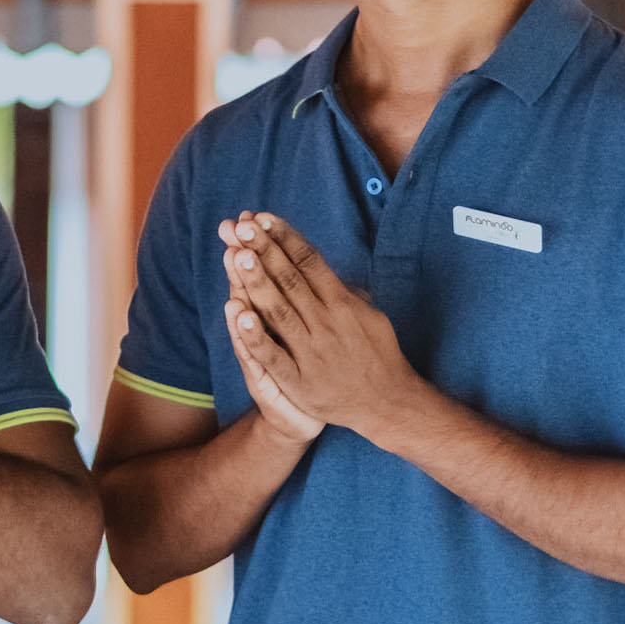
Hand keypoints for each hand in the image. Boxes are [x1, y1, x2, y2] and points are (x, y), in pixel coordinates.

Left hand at [219, 210, 417, 444]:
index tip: (264, 219)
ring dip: (257, 282)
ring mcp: (312, 352)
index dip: (285, 239)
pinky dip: (255, 336)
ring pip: (279, 311)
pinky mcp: (300, 381)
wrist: (387, 404)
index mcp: (342, 304)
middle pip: (291, 280)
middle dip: (265, 251)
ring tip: (237, 254)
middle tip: (243, 226)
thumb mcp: (370, 315)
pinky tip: (238, 314)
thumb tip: (325, 269)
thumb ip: (345, 292)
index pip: (310, 263)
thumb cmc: (378, 355)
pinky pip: (274, 356)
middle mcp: (326, 323)